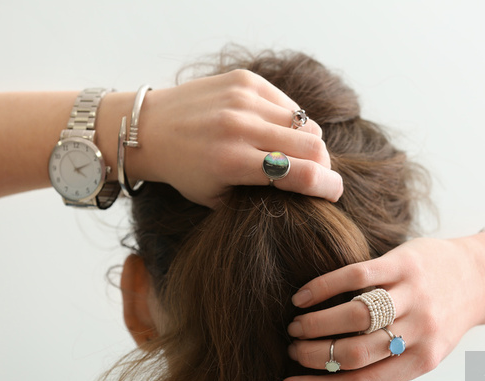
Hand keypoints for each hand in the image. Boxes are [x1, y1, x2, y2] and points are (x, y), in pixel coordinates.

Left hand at [131, 69, 342, 207]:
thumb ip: (261, 197)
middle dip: (323, 165)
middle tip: (316, 175)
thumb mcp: (218, 197)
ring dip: (308, 144)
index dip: (328, 187)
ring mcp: (243, 99)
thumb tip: (305, 190)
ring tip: (295, 154)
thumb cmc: (185, 170)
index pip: (301, 175)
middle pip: (313, 147)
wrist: (149, 128)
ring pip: (305, 123)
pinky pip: (288, 104)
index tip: (335, 194)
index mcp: (231, 163)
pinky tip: (276, 131)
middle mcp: (239, 127)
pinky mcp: (245, 80)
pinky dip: (290, 122)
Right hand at [277, 236, 484, 380]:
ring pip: (355, 316)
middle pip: (354, 353)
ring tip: (296, 326)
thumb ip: (386, 361)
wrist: (478, 276)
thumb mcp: (424, 348)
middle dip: (314, 355)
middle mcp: (418, 331)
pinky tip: (303, 296)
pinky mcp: (404, 264)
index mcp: (421, 361)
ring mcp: (413, 296)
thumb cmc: (441, 317)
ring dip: (316, 324)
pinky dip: (324, 287)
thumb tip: (329, 376)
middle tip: (293, 349)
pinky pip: (357, 275)